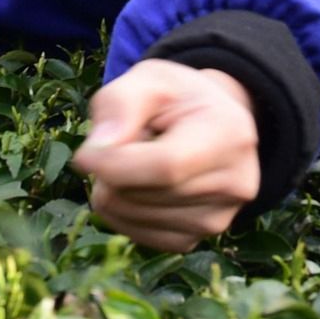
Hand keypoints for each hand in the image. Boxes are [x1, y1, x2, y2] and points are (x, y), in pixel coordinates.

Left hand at [74, 58, 258, 249]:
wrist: (210, 124)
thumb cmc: (176, 98)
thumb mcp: (149, 78)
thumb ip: (120, 103)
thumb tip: (98, 152)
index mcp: (230, 135)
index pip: (165, 167)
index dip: (114, 163)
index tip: (85, 152)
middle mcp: (233, 185)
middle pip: (141, 195)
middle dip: (111, 171)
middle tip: (125, 143)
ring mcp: (216, 220)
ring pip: (130, 217)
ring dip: (114, 189)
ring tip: (139, 161)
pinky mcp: (194, 240)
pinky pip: (134, 235)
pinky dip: (121, 211)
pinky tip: (139, 186)